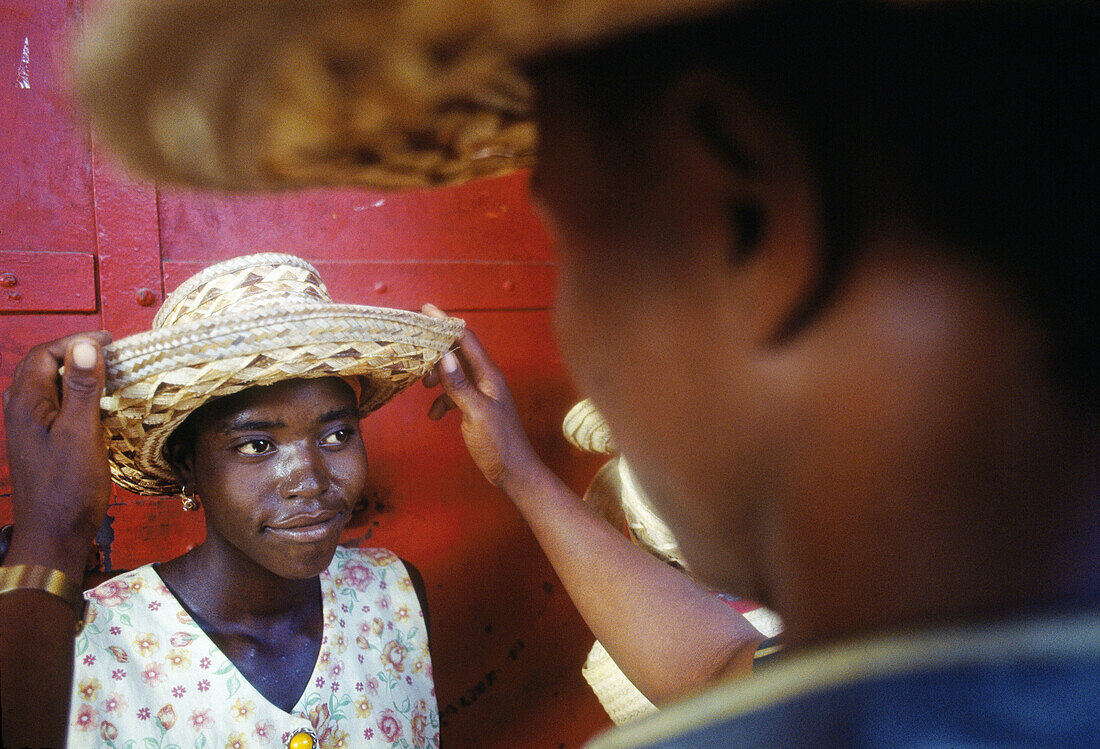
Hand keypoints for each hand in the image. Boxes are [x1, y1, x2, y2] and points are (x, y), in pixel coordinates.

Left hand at [2, 332, 112, 572]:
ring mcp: (28, 427)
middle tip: (110, 353)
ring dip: (74, 374)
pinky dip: (74, 394)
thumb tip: (85, 346)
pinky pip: (54, 405)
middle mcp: (21, 411)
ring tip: (106, 373)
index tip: (109, 343)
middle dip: (74, 353)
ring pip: (48, 385)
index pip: (45, 355)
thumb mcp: (81, 433)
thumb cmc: (68, 489)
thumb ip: (82, 388)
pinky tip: (96, 404)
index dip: (75, 343)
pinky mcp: (40, 441)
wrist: (54, 534)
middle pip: (42, 366)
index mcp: (26, 404)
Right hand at [421, 305, 540, 490]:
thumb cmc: (499, 444)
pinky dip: (441, 400)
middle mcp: (486, 380)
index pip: (466, 339)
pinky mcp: (475, 408)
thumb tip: (445, 357)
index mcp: (489, 376)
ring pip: (454, 373)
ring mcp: (481, 393)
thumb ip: (460, 385)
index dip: (446, 323)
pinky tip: (434, 415)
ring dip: (437, 376)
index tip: (426, 310)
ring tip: (424, 386)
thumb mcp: (476, 413)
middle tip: (415, 350)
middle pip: (458, 353)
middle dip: (436, 350)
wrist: (513, 471)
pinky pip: (454, 394)